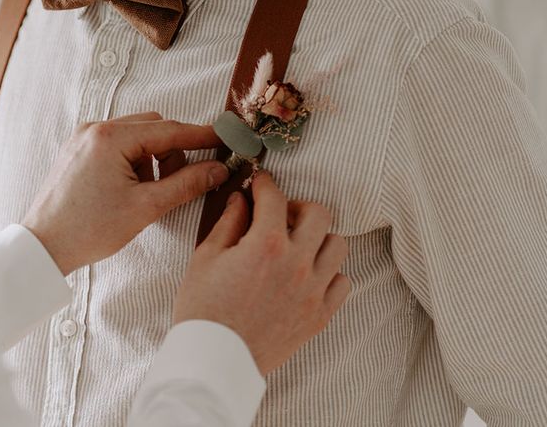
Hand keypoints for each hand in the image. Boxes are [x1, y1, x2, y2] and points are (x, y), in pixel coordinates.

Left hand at [22, 113, 228, 275]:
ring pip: (136, 134)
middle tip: (184, 178)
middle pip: (153, 127)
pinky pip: (118, 143)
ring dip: (153, 156)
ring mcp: (84, 137)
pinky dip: (134, 159)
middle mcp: (96, 128)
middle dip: (174, 150)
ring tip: (150, 190)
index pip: (169, 130)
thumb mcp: (146, 208)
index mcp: (111, 138)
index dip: (201, 136)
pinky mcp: (79, 148)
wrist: (42, 246)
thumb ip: (186, 184)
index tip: (225, 138)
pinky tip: (132, 187)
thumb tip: (218, 170)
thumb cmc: (88, 229)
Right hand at [173, 171, 350, 374]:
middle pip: (319, 213)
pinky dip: (329, 273)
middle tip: (279, 215)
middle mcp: (297, 264)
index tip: (259, 183)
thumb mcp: (205, 257)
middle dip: (297, 206)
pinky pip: (342, 282)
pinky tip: (306, 274)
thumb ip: (228, 222)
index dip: (265, 183)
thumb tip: (241, 200)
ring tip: (296, 245)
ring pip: (338, 245)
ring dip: (318, 238)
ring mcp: (313, 291)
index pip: (274, 197)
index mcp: (266, 245)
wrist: (214, 362)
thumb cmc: (204, 310)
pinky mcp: (320, 315)